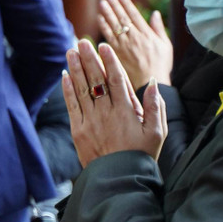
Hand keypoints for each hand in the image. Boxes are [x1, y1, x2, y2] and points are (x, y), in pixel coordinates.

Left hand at [62, 39, 166, 167]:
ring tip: (71, 51)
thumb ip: (155, 106)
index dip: (110, 61)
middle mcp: (106, 113)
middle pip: (96, 80)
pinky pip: (71, 105)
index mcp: (126, 112)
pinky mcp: (78, 130)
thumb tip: (153, 82)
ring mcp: (90, 121)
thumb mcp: (157, 132)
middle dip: (89, 59)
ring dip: (75, 68)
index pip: (117, 80)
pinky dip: (67, 89)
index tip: (104, 46)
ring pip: (81, 89)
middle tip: (82, 41)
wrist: (118, 179)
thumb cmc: (141, 155)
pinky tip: (65, 75)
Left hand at [98, 0, 172, 88]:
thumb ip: (158, 28)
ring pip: (115, 26)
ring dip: (108, 13)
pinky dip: (104, 26)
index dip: (126, 4)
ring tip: (102, 2)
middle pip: (123, 18)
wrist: (150, 81)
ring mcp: (125, 45)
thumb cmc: (161, 64)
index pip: (135, 15)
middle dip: (115, 5)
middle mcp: (135, 38)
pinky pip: (109, 37)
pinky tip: (100, 18)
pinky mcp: (117, 53)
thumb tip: (155, 13)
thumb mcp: (166, 45)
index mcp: (147, 35)